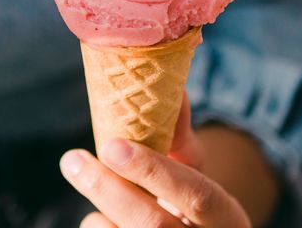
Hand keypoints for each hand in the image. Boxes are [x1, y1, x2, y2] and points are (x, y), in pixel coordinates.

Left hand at [60, 94, 252, 227]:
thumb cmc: (189, 204)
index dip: (155, 171)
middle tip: (72, 159)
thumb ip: (178, 136)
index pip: (198, 195)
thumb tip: (172, 88)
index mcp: (228, 219)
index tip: (113, 145)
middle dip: (108, 189)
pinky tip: (102, 219)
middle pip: (153, 225)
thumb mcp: (193, 174)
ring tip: (94, 192)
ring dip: (99, 214)